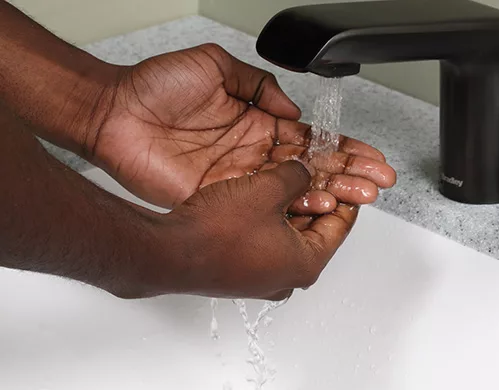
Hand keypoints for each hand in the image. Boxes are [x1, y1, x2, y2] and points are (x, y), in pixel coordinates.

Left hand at [90, 43, 394, 211]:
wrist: (114, 114)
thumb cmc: (155, 87)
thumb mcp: (215, 65)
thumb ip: (259, 85)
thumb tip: (292, 108)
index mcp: (258, 122)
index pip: (311, 138)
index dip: (342, 147)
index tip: (369, 156)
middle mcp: (254, 152)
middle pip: (313, 167)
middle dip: (349, 174)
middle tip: (377, 182)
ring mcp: (240, 176)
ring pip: (296, 188)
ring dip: (332, 193)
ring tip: (361, 197)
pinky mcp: (222, 196)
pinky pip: (266, 204)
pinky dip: (296, 207)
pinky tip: (322, 207)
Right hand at [148, 161, 356, 300]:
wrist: (166, 253)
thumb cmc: (217, 231)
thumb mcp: (267, 189)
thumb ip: (296, 175)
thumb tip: (304, 169)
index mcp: (307, 264)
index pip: (341, 224)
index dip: (345, 194)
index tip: (349, 178)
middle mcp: (288, 278)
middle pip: (315, 231)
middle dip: (317, 198)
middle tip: (318, 173)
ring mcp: (262, 279)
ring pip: (288, 235)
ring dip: (289, 208)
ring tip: (286, 179)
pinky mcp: (240, 274)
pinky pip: (264, 242)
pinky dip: (267, 220)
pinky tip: (258, 197)